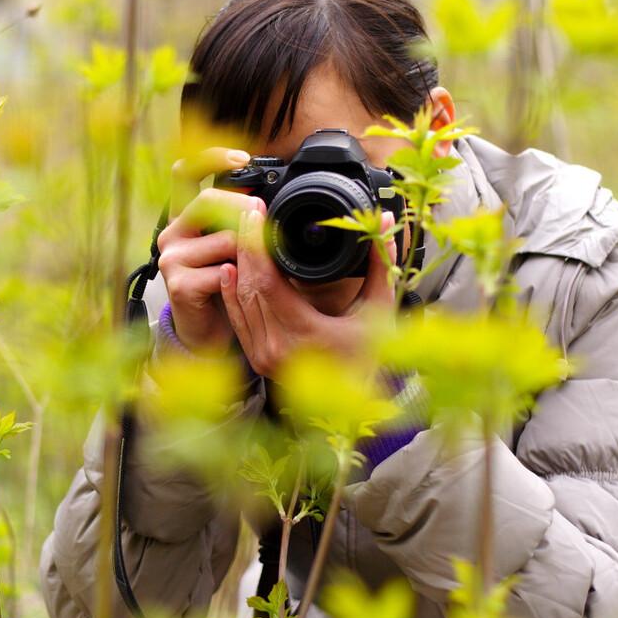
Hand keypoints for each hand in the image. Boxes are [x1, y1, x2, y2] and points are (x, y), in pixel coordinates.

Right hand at [157, 147, 257, 352]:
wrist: (208, 332)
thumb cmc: (226, 285)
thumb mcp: (234, 246)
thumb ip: (240, 221)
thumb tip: (262, 201)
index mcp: (184, 217)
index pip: (185, 173)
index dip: (211, 158)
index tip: (242, 159)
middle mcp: (171, 232)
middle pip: (211, 201)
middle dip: (245, 210)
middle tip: (265, 224)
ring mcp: (171, 258)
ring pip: (225, 240)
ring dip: (248, 256)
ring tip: (247, 271)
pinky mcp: (177, 284)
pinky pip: (223, 272)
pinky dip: (239, 280)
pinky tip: (235, 288)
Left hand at [218, 207, 398, 378]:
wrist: (357, 403)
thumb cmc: (372, 356)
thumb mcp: (380, 307)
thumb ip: (380, 261)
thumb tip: (385, 221)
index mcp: (306, 333)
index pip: (268, 280)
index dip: (258, 244)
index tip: (257, 214)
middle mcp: (278, 347)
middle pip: (250, 286)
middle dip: (246, 246)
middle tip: (247, 213)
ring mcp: (264, 356)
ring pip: (240, 301)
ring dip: (239, 265)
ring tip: (241, 233)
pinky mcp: (258, 360)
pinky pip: (238, 319)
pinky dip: (232, 292)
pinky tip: (232, 268)